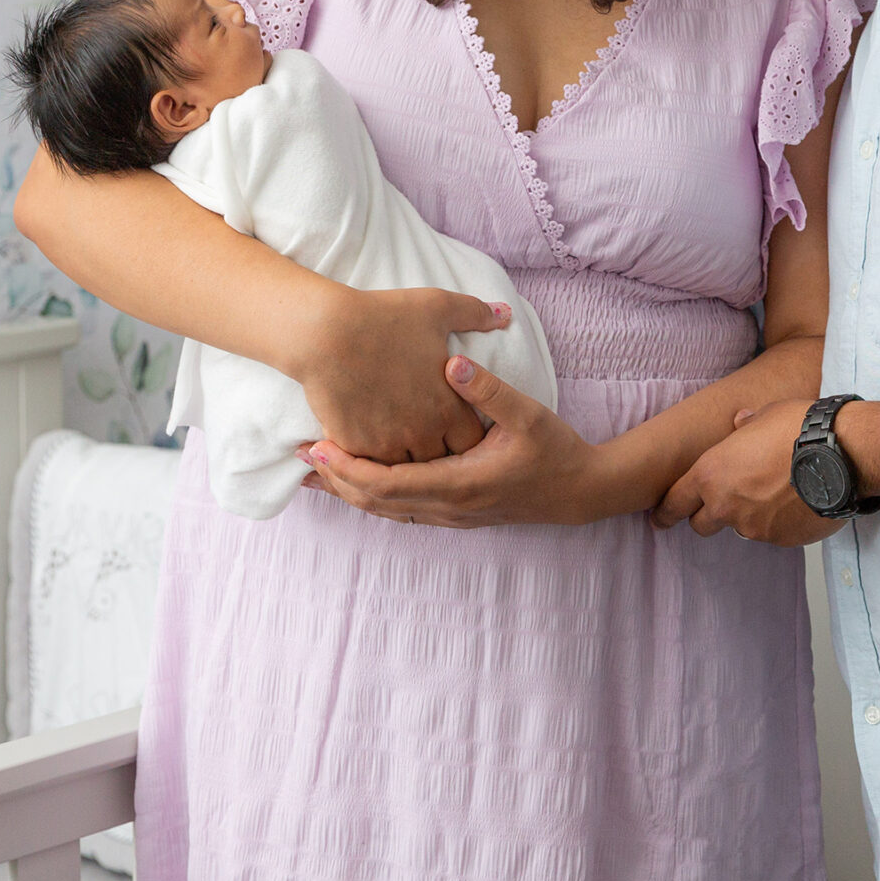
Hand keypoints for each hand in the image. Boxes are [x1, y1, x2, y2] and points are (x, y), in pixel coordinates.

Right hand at [293, 287, 510, 462]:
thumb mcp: (436, 307)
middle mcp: (421, 433)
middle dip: (438, 457)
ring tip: (404, 455)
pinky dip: (372, 463)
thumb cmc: (383, 316)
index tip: (459, 430)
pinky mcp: (354, 447)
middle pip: (440, 464)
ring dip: (405, 463)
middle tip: (432, 446)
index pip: (471, 443)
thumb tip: (505, 313)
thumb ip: (475, 313)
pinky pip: (369, 469)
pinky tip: (372, 456)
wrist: (326, 332)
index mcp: (446, 407)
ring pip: (404, 472)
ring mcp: (386, 444)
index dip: (468, 439)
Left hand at [302, 355, 624, 526]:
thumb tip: (450, 363)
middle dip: (336, 481)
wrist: (579, 492)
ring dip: (349, 491)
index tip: (316, 445)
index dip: (347, 466)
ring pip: (385, 511)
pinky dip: (373, 497)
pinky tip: (358, 482)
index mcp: (458, 484)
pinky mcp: (454, 515)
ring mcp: (450, 516)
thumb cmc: (554, 452)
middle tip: (301, 456)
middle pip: (375, 502)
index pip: (387, 483)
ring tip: (316, 470)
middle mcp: (447, 507)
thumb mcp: (527, 414)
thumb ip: (487, 390)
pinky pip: (401, 510)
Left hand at [652, 400, 842, 545]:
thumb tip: (741, 422)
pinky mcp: (781, 540)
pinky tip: (797, 501)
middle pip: (701, 525)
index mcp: (712, 474)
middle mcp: (727, 505)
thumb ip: (745, 426)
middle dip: (708, 516)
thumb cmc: (799, 430)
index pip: (675, 502)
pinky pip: (772, 534)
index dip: (666, 512)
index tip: (660, 519)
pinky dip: (779, 523)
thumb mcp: (764, 415)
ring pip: (741, 529)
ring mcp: (754, 527)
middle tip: (723, 502)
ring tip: (775, 493)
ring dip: (749, 517)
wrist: (839, 455)